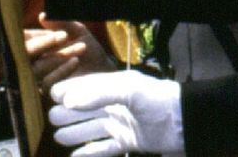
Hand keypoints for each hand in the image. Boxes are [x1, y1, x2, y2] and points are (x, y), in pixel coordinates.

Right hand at [26, 16, 114, 89]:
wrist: (104, 70)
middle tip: (63, 35)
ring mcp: (40, 76)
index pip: (25, 39)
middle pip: (27, 53)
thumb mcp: (77, 31)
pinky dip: (61, 70)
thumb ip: (61, 23)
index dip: (34, 34)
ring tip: (79, 46)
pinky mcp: (49, 91)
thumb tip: (43, 16)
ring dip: (57, 57)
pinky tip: (75, 60)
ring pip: (37, 68)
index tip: (49, 28)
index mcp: (38, 45)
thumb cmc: (88, 47)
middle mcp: (35, 60)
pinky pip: (47, 82)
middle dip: (43, 44)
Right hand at [49, 71, 183, 156]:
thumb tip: (68, 102)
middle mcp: (111, 105)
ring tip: (59, 138)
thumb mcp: (128, 89)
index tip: (52, 97)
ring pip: (89, 130)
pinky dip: (88, 153)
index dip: (65, 92)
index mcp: (110, 87)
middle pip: (80, 111)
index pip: (81, 88)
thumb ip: (97, 93)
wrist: (185, 123)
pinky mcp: (126, 143)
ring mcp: (118, 125)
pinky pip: (102, 149)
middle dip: (65, 115)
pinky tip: (75, 156)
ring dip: (73, 134)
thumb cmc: (157, 100)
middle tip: (53, 121)